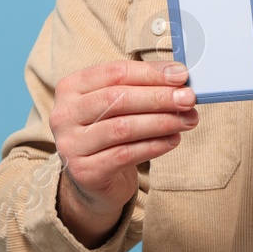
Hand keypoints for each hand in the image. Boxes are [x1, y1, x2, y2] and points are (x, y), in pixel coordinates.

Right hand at [51, 60, 198, 246]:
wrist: (93, 179)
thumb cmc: (109, 131)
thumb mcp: (118, 104)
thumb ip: (142, 88)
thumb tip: (180, 77)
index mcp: (71, 87)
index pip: (115, 72)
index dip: (151, 73)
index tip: (182, 75)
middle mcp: (64, 114)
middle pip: (118, 99)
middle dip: (159, 97)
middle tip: (189, 98)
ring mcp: (71, 144)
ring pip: (123, 127)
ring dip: (161, 122)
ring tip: (187, 120)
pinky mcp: (84, 171)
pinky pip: (125, 154)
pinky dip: (153, 146)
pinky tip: (173, 140)